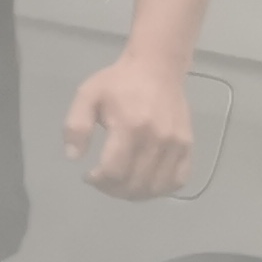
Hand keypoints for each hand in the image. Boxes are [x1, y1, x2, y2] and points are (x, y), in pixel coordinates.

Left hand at [64, 53, 193, 199]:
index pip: (114, 171)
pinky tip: (144, 182)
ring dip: (134, 194)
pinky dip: (160, 189)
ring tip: (121, 183)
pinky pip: (178, 181)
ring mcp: (175, 144)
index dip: (98, 181)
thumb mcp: (88, 95)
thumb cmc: (119, 82)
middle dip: (112, 190)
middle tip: (102, 181)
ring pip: (155, 188)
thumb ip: (76, 125)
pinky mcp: (187, 146)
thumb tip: (73, 157)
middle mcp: (156, 138)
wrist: (157, 67)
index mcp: (130, 126)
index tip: (89, 175)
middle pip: (134, 184)